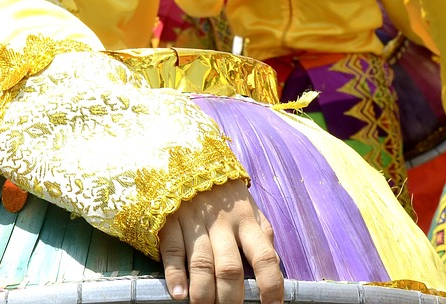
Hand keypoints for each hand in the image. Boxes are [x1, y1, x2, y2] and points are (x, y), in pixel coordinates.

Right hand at [158, 180, 281, 303]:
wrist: (184, 157)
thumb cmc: (223, 191)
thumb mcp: (249, 205)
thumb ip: (263, 232)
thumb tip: (276, 262)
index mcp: (246, 221)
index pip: (265, 257)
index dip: (271, 286)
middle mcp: (222, 224)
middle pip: (229, 268)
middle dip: (231, 300)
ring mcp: (194, 223)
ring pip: (202, 264)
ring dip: (204, 294)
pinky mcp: (169, 222)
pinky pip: (173, 252)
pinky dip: (175, 275)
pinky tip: (179, 295)